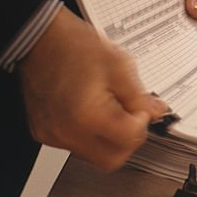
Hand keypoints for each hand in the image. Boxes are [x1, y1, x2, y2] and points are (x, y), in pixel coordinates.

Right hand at [17, 7, 166, 171]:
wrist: (41, 37)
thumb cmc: (74, 44)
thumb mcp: (118, 64)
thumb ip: (139, 96)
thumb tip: (155, 112)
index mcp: (87, 115)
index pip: (130, 140)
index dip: (142, 122)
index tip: (140, 108)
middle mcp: (66, 132)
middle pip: (112, 159)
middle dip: (127, 139)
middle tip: (129, 114)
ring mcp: (52, 135)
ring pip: (93, 155)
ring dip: (107, 138)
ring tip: (107, 106)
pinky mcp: (43, 132)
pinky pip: (73, 145)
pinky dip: (87, 133)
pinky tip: (88, 109)